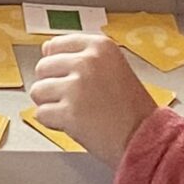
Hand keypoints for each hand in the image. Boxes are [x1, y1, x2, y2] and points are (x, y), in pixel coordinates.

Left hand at [26, 32, 158, 165]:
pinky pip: (40, 114)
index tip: (68, 76)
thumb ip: (83, 56)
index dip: (57, 64)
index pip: (55, 45)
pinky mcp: (68, 112)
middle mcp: (87, 62)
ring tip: (74, 112)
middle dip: (52, 86)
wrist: (145, 138)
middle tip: (74, 99)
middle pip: (42, 67)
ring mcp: (76, 87)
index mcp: (100, 46)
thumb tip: (46, 49)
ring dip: (50, 104)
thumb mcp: (114, 66)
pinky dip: (52, 123)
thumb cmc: (131, 108)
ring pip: (37, 91)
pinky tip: (73, 124)